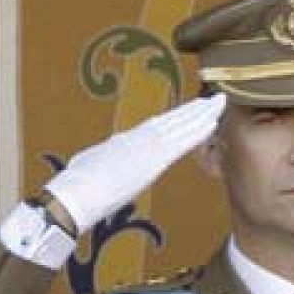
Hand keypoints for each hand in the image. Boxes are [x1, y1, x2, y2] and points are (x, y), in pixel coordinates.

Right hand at [45, 92, 226, 234]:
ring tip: (217, 103)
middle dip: (193, 110)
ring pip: (180, 126)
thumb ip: (104, 159)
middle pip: (172, 121)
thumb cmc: (76, 186)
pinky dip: (198, 130)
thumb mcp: (90, 165)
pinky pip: (182, 141)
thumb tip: (105, 157)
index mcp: (125, 142)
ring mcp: (146, 147)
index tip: (189, 111)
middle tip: (213, 99)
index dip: (175, 118)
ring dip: (201, 114)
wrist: (75, 194)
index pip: (157, 127)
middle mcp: (138, 139)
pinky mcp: (153, 159)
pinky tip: (212, 122)